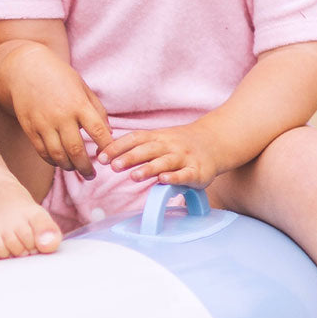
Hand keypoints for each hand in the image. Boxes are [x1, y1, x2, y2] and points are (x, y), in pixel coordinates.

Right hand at [0, 41, 113, 178]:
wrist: (25, 69)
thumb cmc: (59, 77)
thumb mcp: (82, 87)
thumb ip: (97, 110)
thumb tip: (109, 134)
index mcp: (78, 104)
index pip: (98, 131)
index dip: (107, 147)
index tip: (111, 157)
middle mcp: (61, 115)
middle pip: (77, 150)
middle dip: (86, 167)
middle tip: (92, 174)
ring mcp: (43, 123)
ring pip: (58, 155)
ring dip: (69, 167)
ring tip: (76, 169)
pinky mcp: (30, 128)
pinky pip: (42, 152)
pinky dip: (52, 161)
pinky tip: (60, 161)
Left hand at [103, 120, 224, 187]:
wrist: (215, 141)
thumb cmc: (178, 145)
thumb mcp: (157, 140)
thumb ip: (134, 147)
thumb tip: (103, 154)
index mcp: (157, 137)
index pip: (134, 139)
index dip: (117, 147)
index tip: (101, 157)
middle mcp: (170, 146)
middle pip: (148, 150)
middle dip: (130, 157)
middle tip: (114, 166)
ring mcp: (184, 158)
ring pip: (165, 162)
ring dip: (149, 168)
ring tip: (134, 176)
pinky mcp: (198, 171)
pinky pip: (185, 174)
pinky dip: (175, 177)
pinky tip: (164, 180)